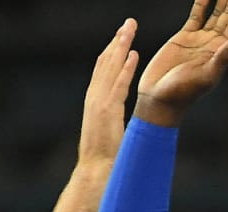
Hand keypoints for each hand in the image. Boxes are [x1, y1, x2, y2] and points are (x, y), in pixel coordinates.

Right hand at [79, 18, 140, 166]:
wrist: (96, 172)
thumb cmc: (104, 158)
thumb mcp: (107, 132)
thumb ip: (112, 120)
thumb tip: (120, 118)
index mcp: (94, 102)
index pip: (102, 70)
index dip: (112, 52)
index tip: (121, 38)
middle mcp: (94, 98)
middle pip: (105, 62)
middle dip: (117, 41)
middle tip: (128, 24)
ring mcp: (99, 103)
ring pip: (110, 68)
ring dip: (121, 46)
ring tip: (130, 29)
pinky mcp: (108, 111)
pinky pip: (118, 85)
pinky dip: (126, 68)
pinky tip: (134, 54)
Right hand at [134, 0, 227, 126]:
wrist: (160, 98)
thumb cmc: (184, 93)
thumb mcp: (206, 76)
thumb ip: (223, 58)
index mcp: (222, 52)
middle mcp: (214, 44)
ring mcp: (200, 39)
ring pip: (215, 13)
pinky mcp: (184, 37)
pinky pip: (196, 15)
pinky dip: (202, 3)